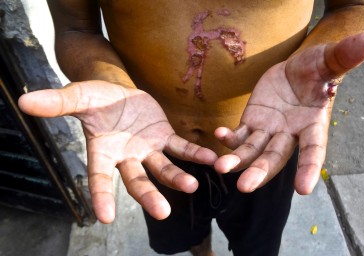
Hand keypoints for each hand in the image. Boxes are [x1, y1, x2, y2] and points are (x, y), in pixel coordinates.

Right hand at [18, 81, 216, 222]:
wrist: (117, 92)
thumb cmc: (95, 98)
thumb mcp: (78, 97)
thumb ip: (57, 103)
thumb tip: (25, 101)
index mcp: (103, 152)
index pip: (99, 178)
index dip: (100, 196)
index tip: (105, 217)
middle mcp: (126, 157)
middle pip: (137, 181)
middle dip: (149, 196)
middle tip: (162, 212)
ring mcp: (147, 150)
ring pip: (164, 168)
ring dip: (178, 178)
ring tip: (192, 185)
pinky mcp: (164, 138)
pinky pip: (181, 148)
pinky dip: (195, 154)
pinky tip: (210, 159)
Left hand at [214, 32, 363, 193]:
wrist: (295, 70)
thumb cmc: (316, 67)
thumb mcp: (328, 59)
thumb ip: (344, 56)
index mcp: (313, 125)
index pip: (314, 150)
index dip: (310, 168)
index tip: (304, 189)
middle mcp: (290, 134)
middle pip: (275, 157)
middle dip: (260, 171)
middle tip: (245, 186)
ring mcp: (269, 131)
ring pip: (253, 151)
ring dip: (237, 160)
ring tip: (220, 167)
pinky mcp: (253, 123)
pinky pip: (240, 135)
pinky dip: (230, 138)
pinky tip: (219, 136)